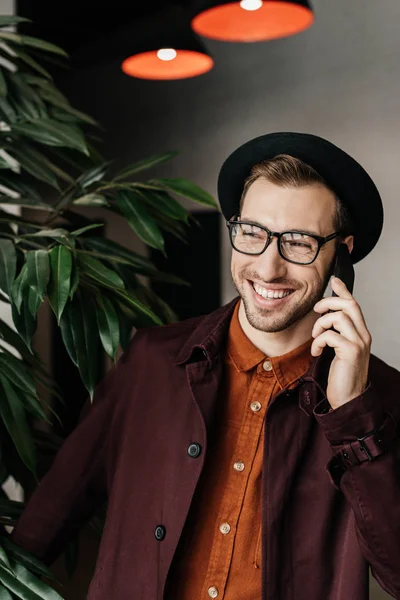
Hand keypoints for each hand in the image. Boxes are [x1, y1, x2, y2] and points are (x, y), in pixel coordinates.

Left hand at [311, 277, 371, 409]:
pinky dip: (318, 341)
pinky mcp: (351, 352)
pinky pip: (330, 335)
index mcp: (361, 333)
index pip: (354, 305)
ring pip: (338, 317)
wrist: (348, 399)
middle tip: (316, 310)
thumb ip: (336, 335)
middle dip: (329, 301)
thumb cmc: (342, 376)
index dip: (344, 290)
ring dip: (320, 324)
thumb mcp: (340, 351)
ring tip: (315, 338)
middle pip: (349, 305)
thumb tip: (325, 319)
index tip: (334, 280)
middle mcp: (363, 335)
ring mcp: (359, 343)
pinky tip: (316, 353)